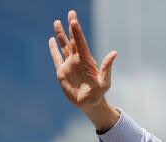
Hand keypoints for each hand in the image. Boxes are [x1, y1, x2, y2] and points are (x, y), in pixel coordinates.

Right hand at [48, 10, 118, 130]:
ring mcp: (69, 65)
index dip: (76, 31)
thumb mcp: (105, 81)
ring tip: (57, 22)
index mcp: (86, 60)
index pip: (80, 43)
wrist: (89, 104)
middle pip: (72, 40)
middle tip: (71, 13)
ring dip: (60, 34)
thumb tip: (114, 53)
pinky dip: (53, 49)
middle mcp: (77, 60)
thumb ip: (107, 67)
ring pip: (63, 46)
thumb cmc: (99, 93)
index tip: (73, 20)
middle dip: (70, 27)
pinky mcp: (62, 72)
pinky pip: (56, 58)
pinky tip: (51, 40)